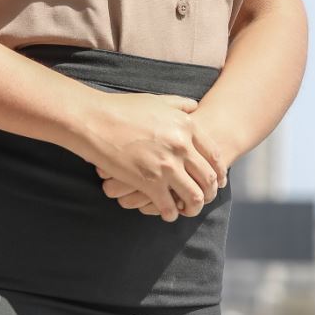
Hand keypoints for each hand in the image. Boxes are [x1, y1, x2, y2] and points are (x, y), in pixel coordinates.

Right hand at [100, 107, 231, 216]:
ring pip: (194, 195)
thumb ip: (180, 105)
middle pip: (208, 177)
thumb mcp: (159, 101)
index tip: (218, 181)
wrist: (95, 120)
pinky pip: (168, 205)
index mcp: (187, 127)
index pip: (214, 155)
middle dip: (210, 192)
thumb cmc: (124, 108)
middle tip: (206, 198)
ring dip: (194, 206)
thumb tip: (196, 106)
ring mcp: (166, 166)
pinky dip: (171, 213)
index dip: (219, 171)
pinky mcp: (149, 182)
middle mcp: (182, 147)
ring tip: (190, 209)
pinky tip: (169, 213)